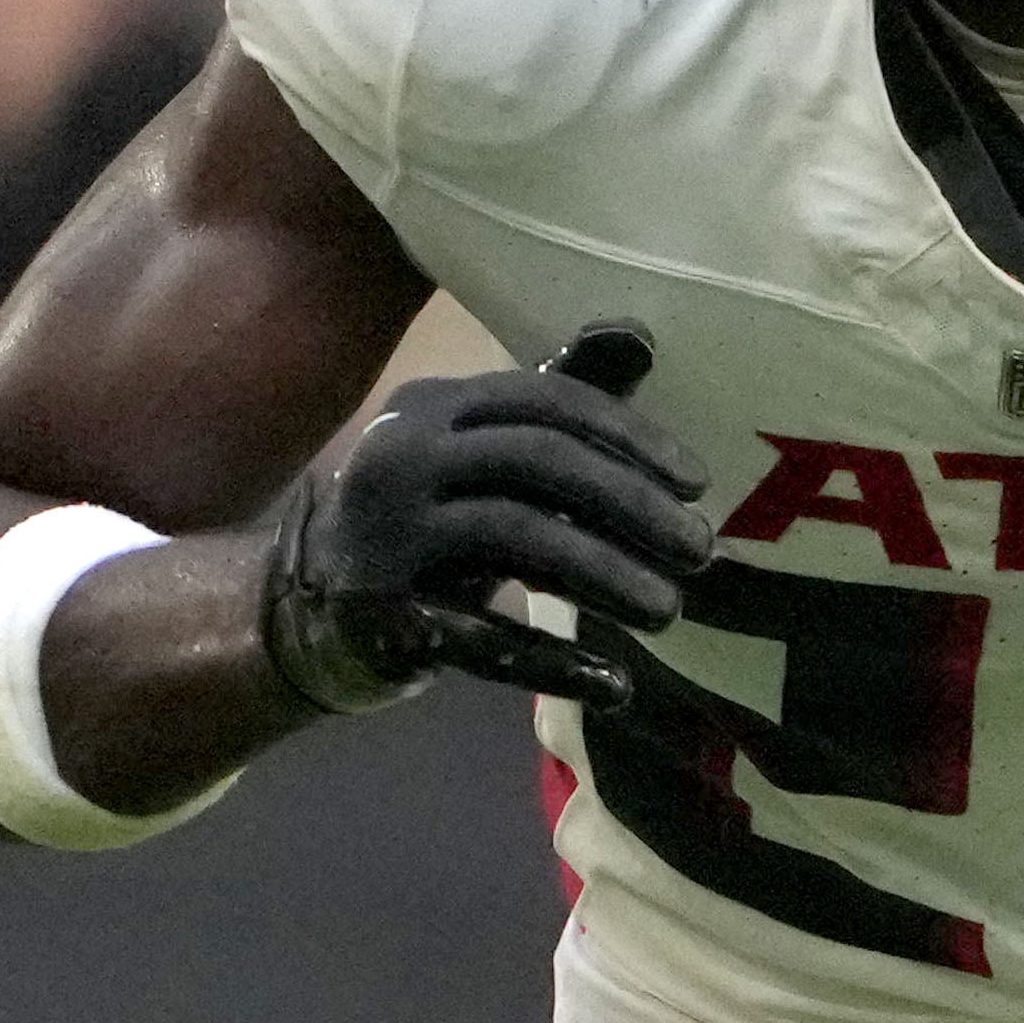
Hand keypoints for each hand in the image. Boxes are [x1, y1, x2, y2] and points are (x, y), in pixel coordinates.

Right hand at [261, 320, 706, 722]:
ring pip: (515, 537)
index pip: (546, 403)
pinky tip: (615, 685)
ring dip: (607, 575)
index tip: (697, 484)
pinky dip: (553, 662)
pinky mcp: (382, 616)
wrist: (322, 604)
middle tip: (702, 550)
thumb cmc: (434, 517)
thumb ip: (556, 401)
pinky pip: (481, 640)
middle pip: (537, 462)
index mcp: (435, 405)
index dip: (629, 437)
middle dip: (631, 504)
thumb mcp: (485, 453)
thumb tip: (635, 336)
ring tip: (668, 609)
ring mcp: (386, 536)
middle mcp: (402, 456)